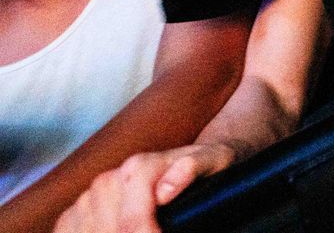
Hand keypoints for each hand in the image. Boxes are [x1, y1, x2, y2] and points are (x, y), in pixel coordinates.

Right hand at [54, 143, 236, 232]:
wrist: (194, 161)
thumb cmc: (209, 163)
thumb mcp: (215, 159)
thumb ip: (194, 167)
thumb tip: (164, 191)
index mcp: (138, 168)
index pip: (130, 220)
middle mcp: (109, 180)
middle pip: (106, 231)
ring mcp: (90, 196)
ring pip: (83, 230)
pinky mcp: (77, 212)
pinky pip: (66, 230)